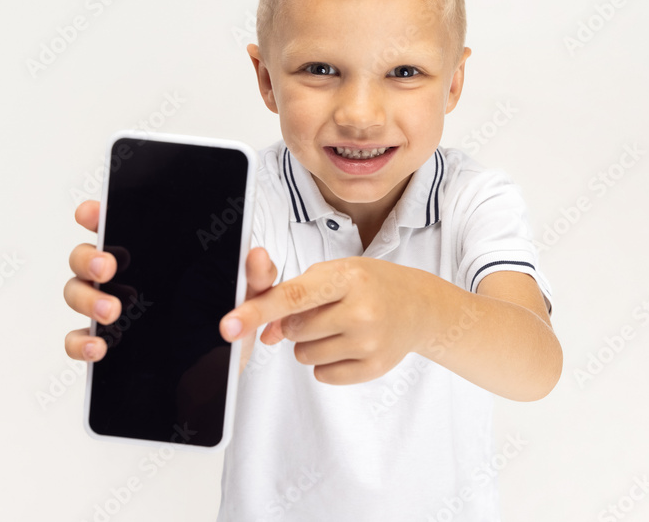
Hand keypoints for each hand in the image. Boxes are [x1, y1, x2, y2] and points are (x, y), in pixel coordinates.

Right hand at [64, 200, 277, 373]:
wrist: (225, 368)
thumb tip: (256, 254)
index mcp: (155, 252)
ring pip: (77, 293)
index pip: (117, 223)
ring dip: (87, 299)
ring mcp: (111, 307)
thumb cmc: (231, 318)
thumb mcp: (250, 295)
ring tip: (112, 312)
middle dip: (90, 258)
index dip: (98, 214)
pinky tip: (100, 346)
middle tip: (108, 268)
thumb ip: (256, 274)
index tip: (91, 214)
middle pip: (86, 256)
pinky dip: (81, 342)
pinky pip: (78, 339)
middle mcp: (126, 275)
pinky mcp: (109, 342)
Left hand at [218, 257, 430, 384]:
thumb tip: (266, 333)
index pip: (291, 296)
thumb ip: (294, 297)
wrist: (419, 305)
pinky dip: (326, 362)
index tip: (229, 326)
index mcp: (348, 277)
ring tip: (339, 326)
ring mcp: (369, 342)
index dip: (256, 311)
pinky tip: (349, 344)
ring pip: (304, 355)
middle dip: (297, 322)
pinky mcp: (374, 367)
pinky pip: (322, 374)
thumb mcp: (335, 274)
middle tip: (327, 309)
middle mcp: (361, 310)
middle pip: (294, 330)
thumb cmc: (370, 283)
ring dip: (310, 343)